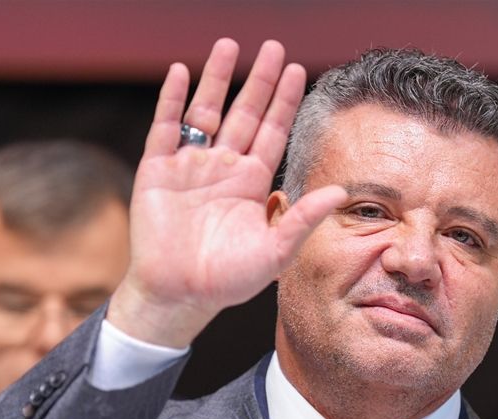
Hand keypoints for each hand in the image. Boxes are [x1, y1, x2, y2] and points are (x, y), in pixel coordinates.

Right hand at [108, 39, 345, 346]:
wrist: (179, 296)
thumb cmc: (228, 280)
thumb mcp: (275, 252)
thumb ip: (302, 219)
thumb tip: (340, 192)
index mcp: (252, 182)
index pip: (273, 131)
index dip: (285, 101)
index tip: (300, 69)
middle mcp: (224, 167)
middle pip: (245, 112)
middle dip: (259, 80)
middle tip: (274, 46)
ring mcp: (190, 165)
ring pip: (206, 111)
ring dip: (217, 78)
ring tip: (229, 45)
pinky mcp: (157, 171)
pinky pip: (165, 127)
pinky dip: (172, 99)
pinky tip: (181, 72)